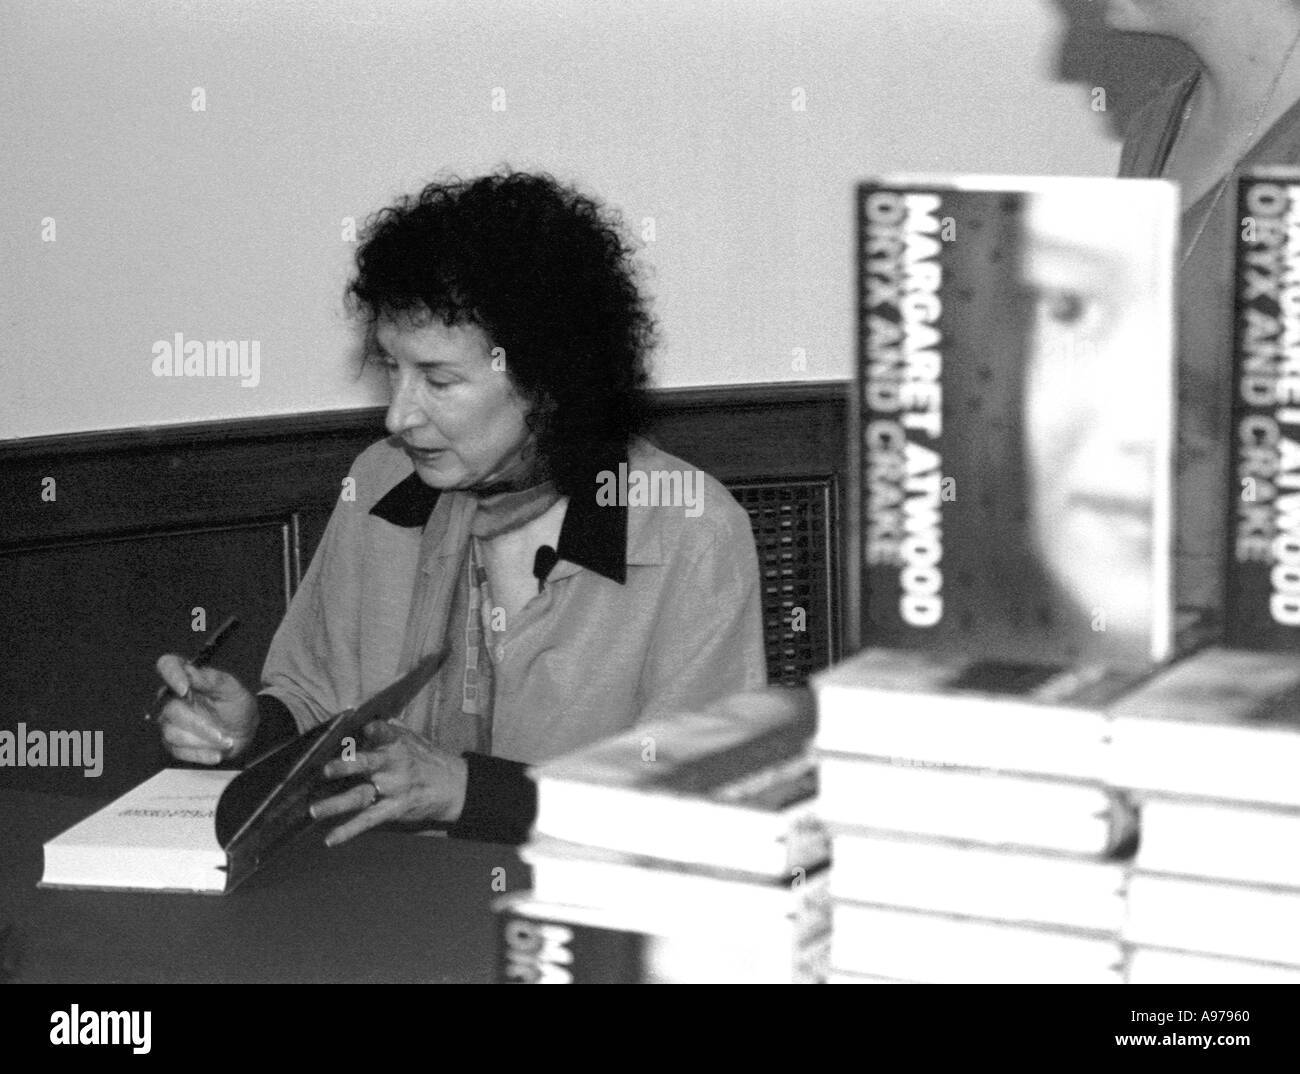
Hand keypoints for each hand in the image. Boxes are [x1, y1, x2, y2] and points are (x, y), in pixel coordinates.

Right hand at [154, 654, 257, 763]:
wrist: (245, 732)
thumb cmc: (237, 705)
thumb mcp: (232, 689)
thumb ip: (211, 679)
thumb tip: (189, 671)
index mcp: (187, 678)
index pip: (168, 665)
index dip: (171, 674)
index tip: (184, 689)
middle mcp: (172, 698)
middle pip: (171, 709)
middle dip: (199, 725)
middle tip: (222, 734)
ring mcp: (170, 721)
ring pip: (171, 733)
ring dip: (202, 741)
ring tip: (225, 742)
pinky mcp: (173, 742)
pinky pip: (177, 751)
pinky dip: (200, 754)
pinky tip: (216, 754)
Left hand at [310, 720, 468, 845]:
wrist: (454, 785)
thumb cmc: (428, 759)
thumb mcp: (413, 738)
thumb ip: (389, 729)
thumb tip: (367, 719)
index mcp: (396, 743)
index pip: (380, 732)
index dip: (369, 730)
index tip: (359, 729)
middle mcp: (392, 765)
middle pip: (365, 763)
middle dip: (345, 766)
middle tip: (326, 770)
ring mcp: (393, 789)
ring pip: (360, 796)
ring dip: (336, 804)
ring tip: (314, 810)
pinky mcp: (394, 810)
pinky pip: (368, 821)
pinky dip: (348, 831)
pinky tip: (330, 839)